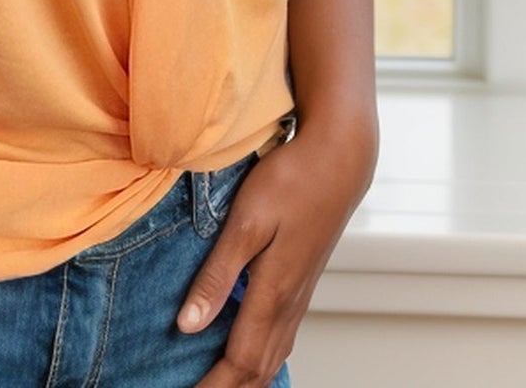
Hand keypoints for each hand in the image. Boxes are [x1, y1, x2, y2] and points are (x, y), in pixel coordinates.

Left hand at [176, 119, 377, 385]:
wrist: (339, 159)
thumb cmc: (290, 181)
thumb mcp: (245, 223)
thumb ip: (217, 276)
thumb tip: (187, 325)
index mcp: (273, 293)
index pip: (239, 361)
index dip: (212, 387)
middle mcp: (289, 303)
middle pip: (258, 369)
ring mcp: (300, 294)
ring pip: (273, 356)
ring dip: (245, 378)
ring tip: (217, 384)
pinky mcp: (302, 282)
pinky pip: (281, 337)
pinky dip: (261, 357)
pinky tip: (248, 354)